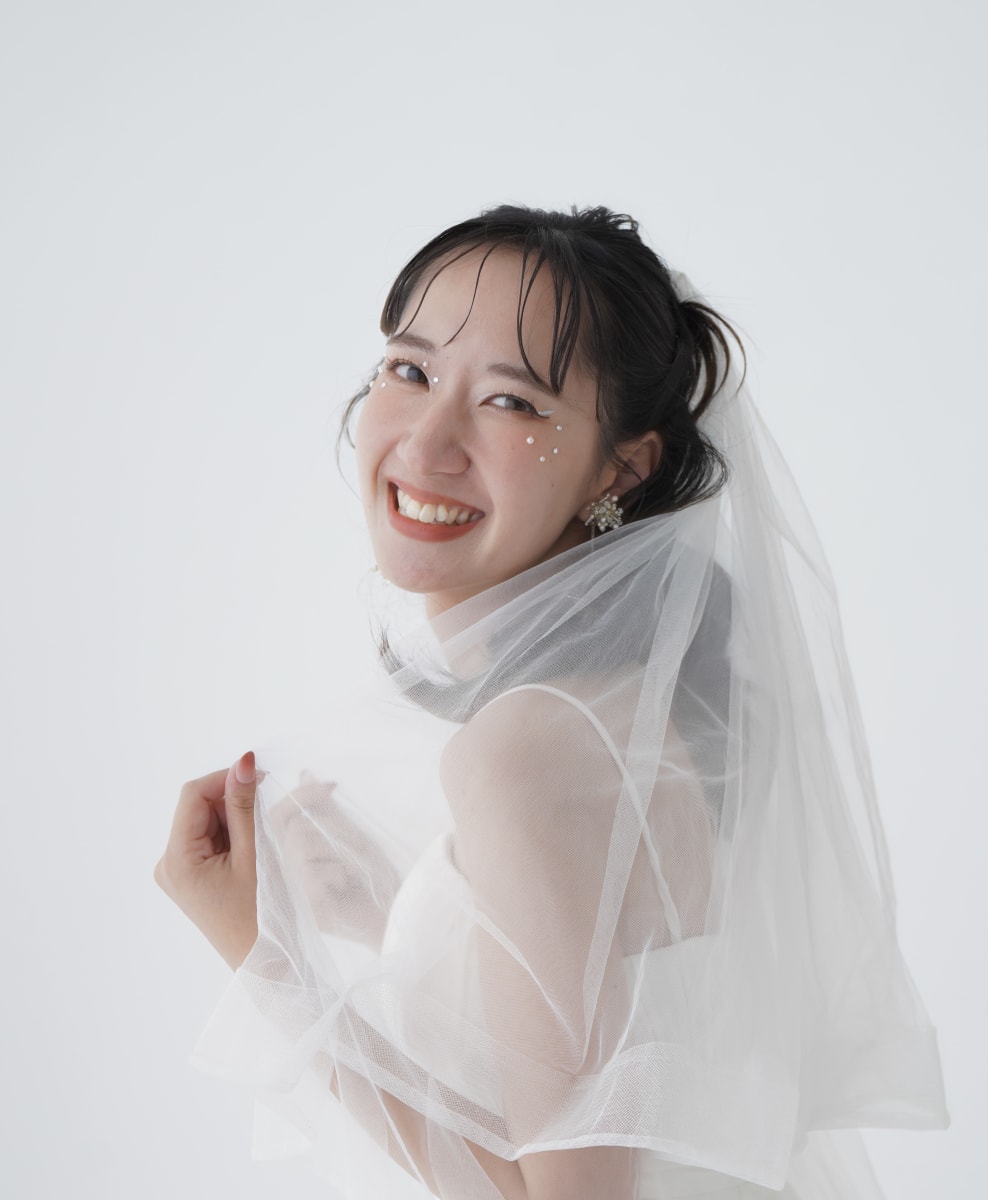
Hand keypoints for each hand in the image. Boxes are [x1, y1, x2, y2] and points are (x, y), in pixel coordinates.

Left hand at [155, 752, 258, 968]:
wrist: (265, 962)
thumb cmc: (260, 913)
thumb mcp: (254, 854)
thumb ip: (245, 805)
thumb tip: (243, 760)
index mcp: (176, 859)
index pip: (193, 794)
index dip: (225, 778)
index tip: (260, 777)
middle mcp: (168, 862)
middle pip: (199, 806)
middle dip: (232, 800)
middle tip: (268, 807)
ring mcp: (178, 870)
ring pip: (207, 820)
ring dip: (235, 817)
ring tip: (262, 836)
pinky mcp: (190, 875)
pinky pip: (210, 837)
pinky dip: (233, 833)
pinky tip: (252, 849)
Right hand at [273, 772, 400, 949]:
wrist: (394, 911)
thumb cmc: (371, 875)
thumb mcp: (348, 833)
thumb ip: (324, 809)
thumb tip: (304, 774)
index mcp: (294, 852)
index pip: (278, 815)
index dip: (301, 795)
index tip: (332, 785)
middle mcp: (287, 871)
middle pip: (294, 827)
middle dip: (334, 826)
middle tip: (358, 842)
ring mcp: (293, 891)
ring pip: (301, 845)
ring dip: (339, 847)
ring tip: (356, 864)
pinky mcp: (306, 908)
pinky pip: (313, 872)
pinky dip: (339, 872)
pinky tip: (348, 885)